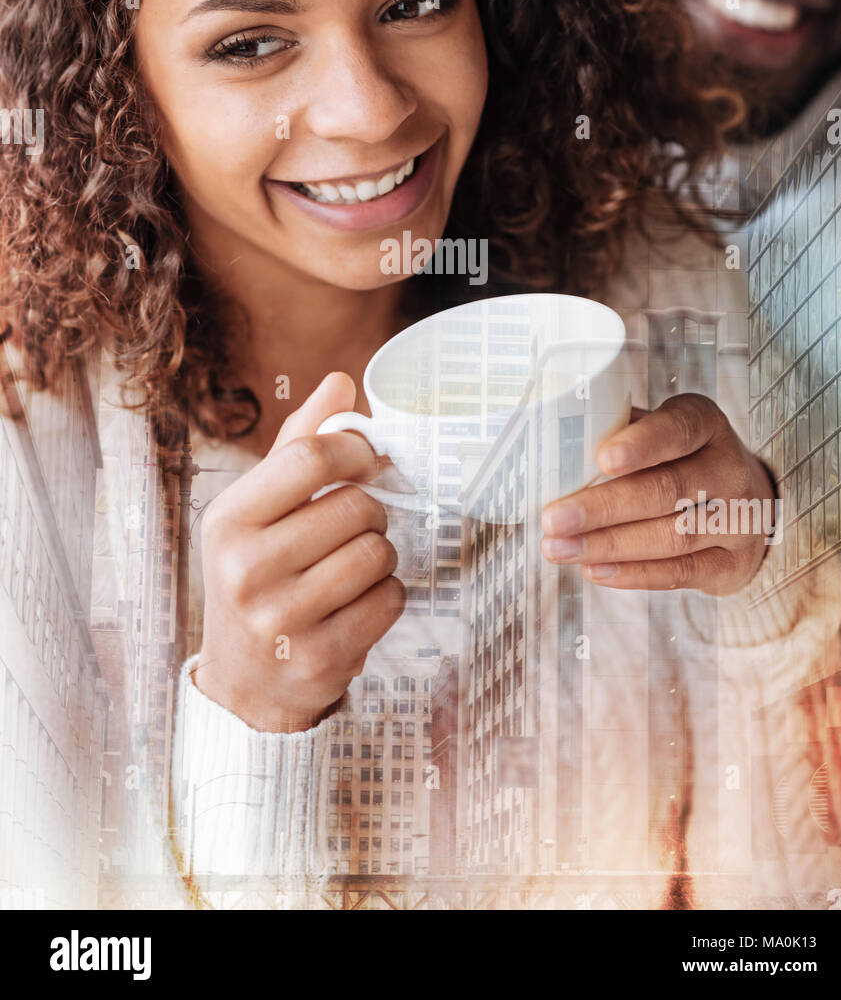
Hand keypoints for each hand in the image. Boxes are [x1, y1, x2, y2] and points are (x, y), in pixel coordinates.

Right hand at [195, 372, 404, 732]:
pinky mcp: (322, 657)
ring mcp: (283, 619)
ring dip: (381, 553)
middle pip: (354, 506)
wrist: (245, 681)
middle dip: (370, 510)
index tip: (366, 460)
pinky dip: (387, 595)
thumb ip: (300, 442)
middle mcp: (247, 569)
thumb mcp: (260, 508)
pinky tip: (358, 602)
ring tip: (354, 565)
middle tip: (356, 525)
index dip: (354, 450)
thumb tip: (342, 382)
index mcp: (228, 520)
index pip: (308, 458)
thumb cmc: (258, 575)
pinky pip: (390, 599)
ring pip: (378, 553)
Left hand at [540, 393, 774, 594]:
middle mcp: (728, 469)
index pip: (678, 429)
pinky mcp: (732, 563)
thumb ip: (619, 435)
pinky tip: (593, 570)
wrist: (747, 502)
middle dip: (605, 507)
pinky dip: (632, 574)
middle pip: (668, 490)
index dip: (642, 445)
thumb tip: (560, 454)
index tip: (602, 458)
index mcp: (706, 425)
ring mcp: (738, 520)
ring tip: (560, 548)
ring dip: (609, 546)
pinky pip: (680, 573)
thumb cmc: (681, 460)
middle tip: (554, 518)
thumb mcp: (658, 433)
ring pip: (672, 536)